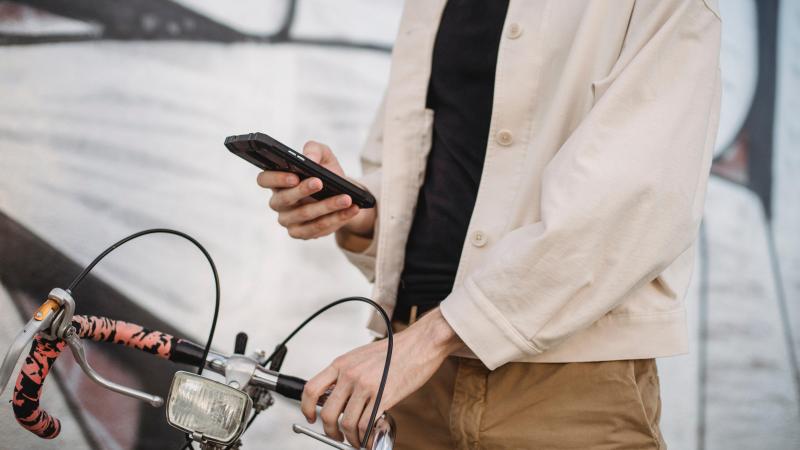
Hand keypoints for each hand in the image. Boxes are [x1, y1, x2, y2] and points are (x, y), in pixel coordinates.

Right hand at [256, 141, 375, 239]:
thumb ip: (315, 150)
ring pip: (305, 215)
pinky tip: (351, 210)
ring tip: (346, 198)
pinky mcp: (301, 233)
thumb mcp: (324, 156)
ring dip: (327, 206)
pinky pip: (317, 228)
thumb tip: (309, 158)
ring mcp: (288, 220)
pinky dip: (337, 218)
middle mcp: (278, 202)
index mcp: (277, 181)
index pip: (264, 179)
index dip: (276, 178)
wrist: (343, 194)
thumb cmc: (326, 172)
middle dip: (303, 191)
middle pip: (284, 199)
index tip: (294, 176)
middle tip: (320, 182)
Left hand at [301, 309, 462, 446]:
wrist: (419, 344)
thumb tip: (339, 396)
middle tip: (336, 436)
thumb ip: (347, 374)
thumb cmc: (395, 350)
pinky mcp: (383, 397)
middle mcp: (350, 375)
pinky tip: (368, 438)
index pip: (311, 388)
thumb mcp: (361, 356)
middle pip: (328, 413)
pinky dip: (365, 437)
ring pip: (347, 423)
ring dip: (350, 438)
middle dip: (330, 431)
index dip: (306, 408)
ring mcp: (365, 386)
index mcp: (342, 364)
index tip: (310, 417)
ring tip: (356, 440)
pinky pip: (366, 425)